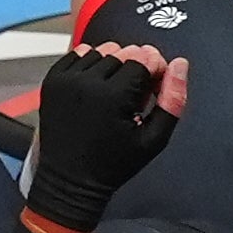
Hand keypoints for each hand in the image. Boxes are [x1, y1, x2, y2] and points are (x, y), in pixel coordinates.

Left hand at [23, 42, 186, 232]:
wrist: (70, 181)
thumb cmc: (111, 164)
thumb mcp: (154, 139)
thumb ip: (173, 100)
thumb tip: (179, 66)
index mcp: (112, 96)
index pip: (144, 58)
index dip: (154, 70)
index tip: (153, 87)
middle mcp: (86, 83)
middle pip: (123, 53)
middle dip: (134, 69)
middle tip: (132, 97)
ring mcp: (66, 80)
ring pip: (101, 51)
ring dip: (112, 66)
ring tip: (113, 94)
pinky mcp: (53, 81)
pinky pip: (77, 55)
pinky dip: (90, 64)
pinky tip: (95, 87)